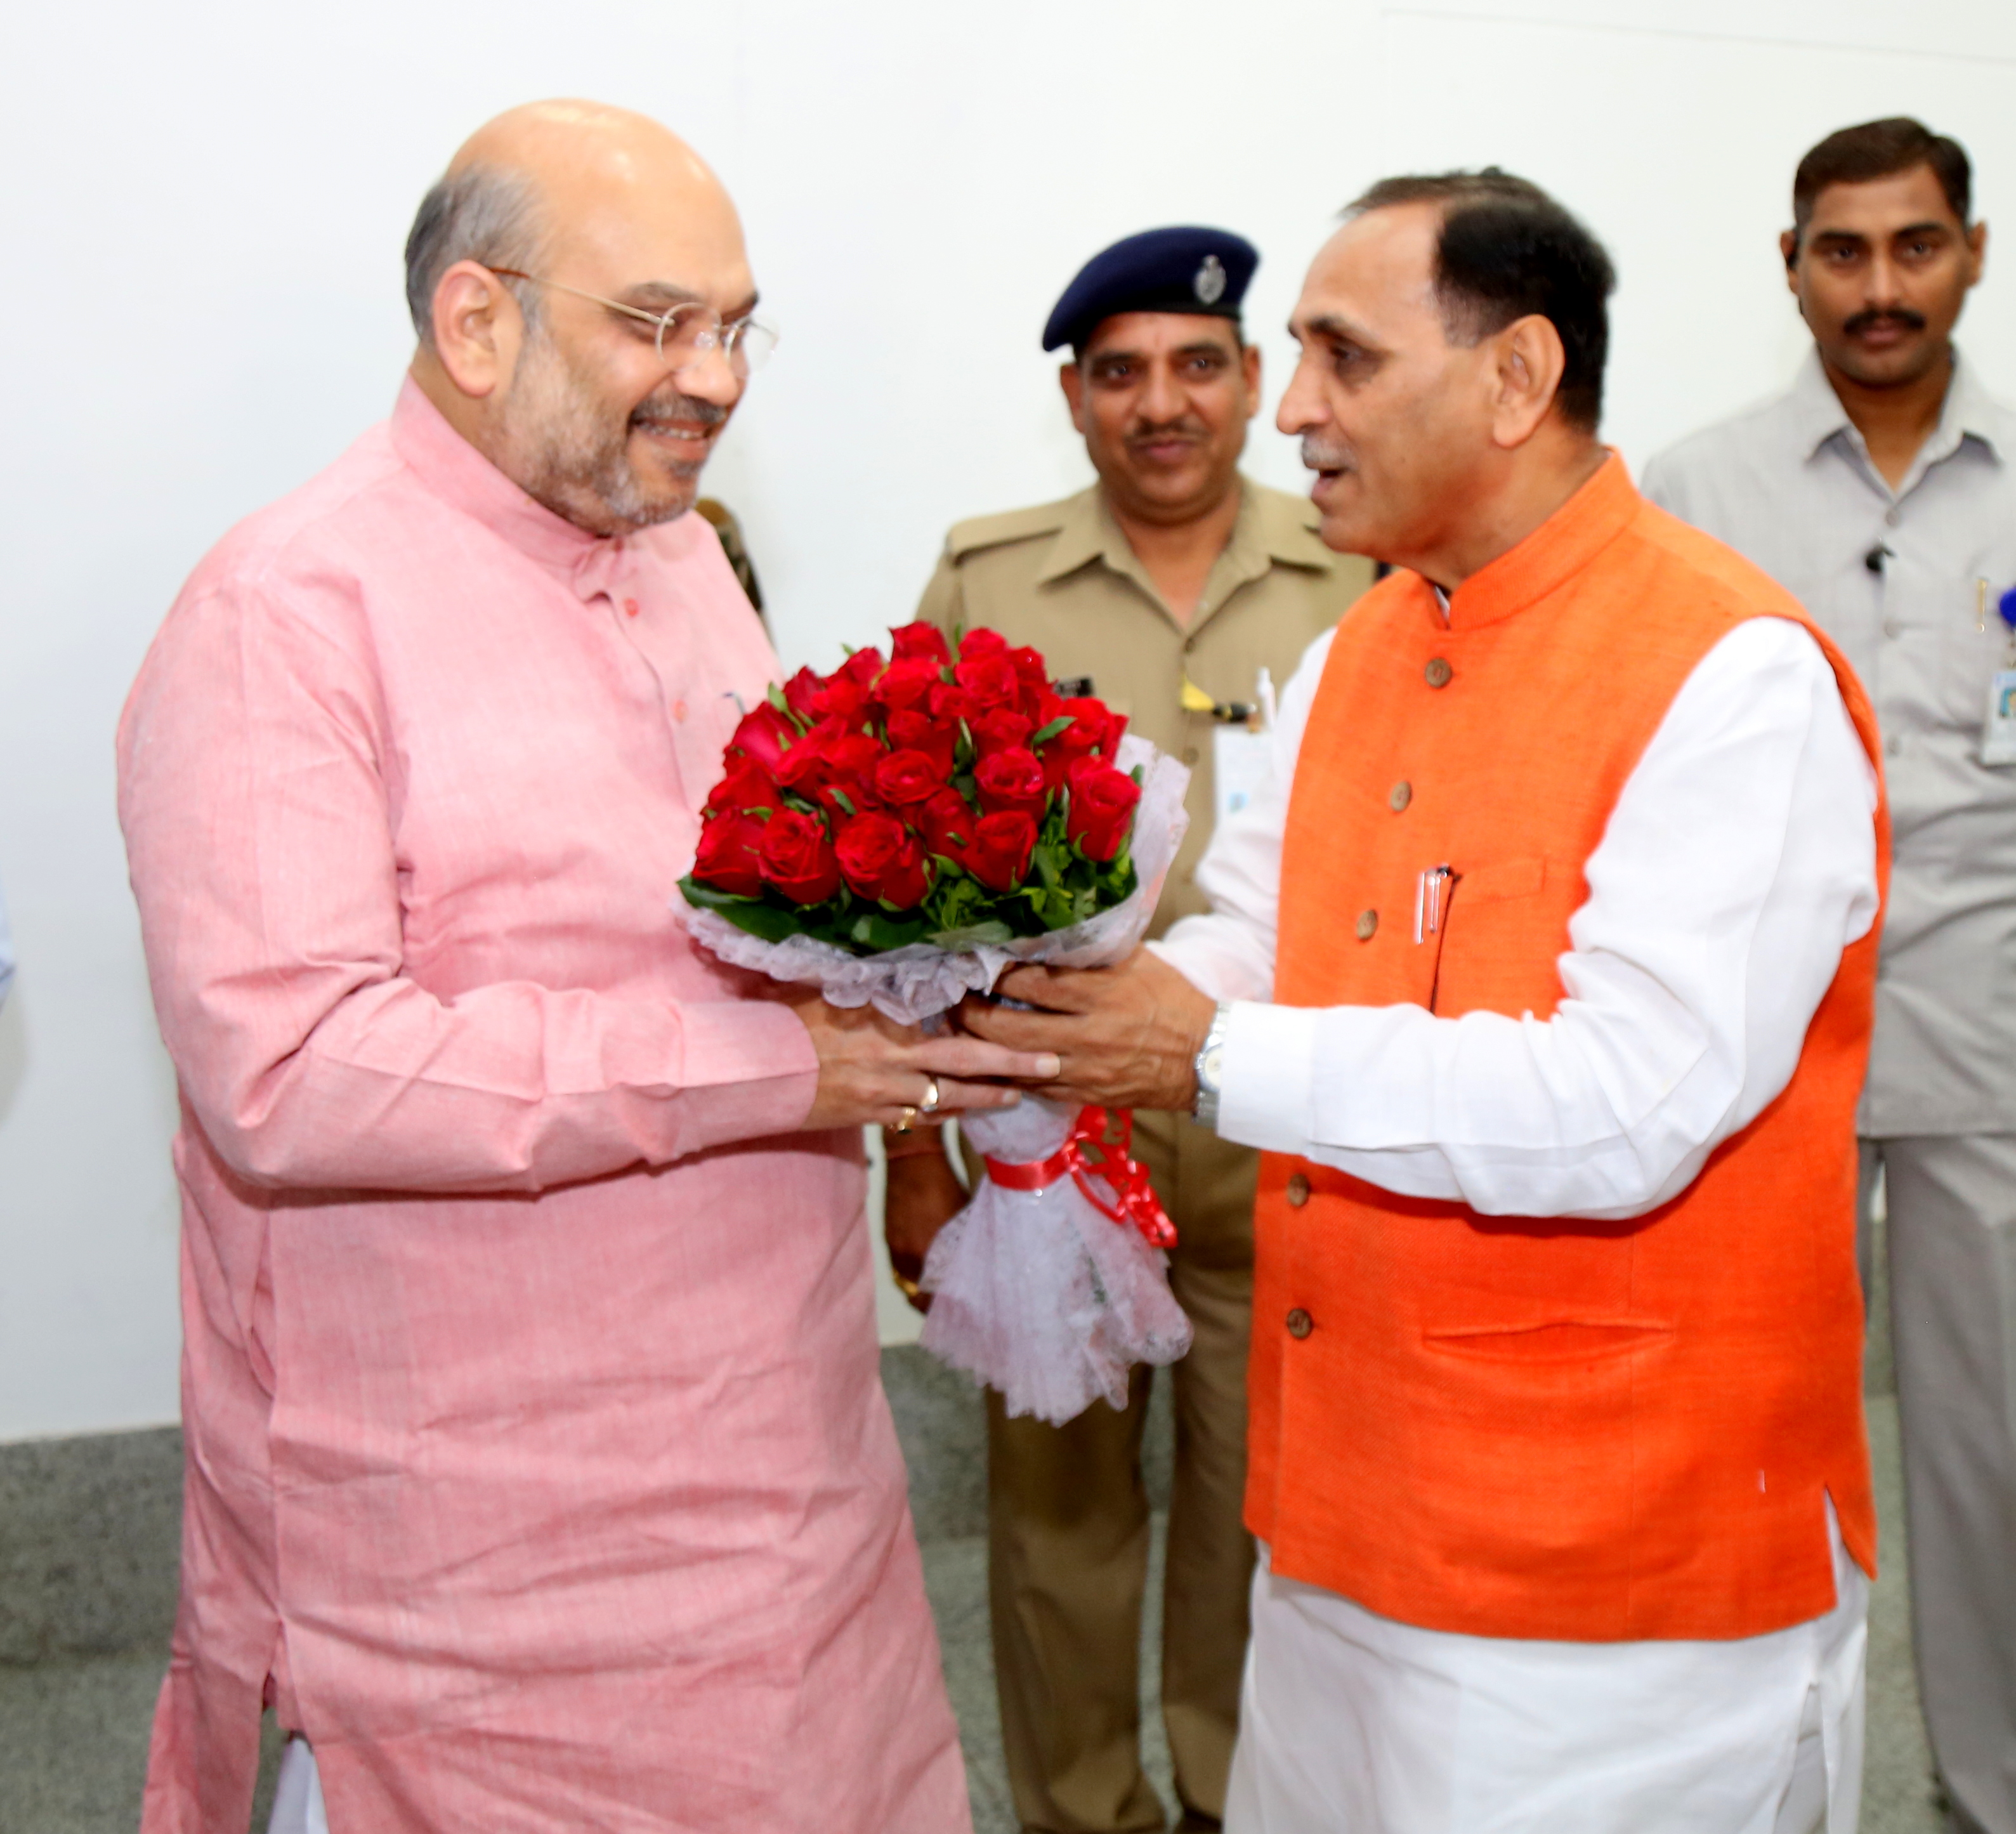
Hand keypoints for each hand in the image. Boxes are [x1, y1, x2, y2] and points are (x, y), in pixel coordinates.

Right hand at [792, 993, 1059, 1132]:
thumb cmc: (791, 1025)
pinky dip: (946, 1113)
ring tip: (1019, 1094)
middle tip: (1052, 1064)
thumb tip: (909, 973)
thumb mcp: (836, 994)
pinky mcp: (874, 1118)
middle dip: (1013, 1065)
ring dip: (987, 1097)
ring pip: (951, 1099)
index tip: (1020, 1011)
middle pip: (967, 1064)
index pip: (949, 1020)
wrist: (756, 1075)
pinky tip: (964, 1110)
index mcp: (889, 1022)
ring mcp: (887, 1094)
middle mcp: (896, 1061)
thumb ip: (877, 988)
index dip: (987, 1020)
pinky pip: (921, 1117)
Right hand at [883, 1142, 966, 1312]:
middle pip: (917, 1296)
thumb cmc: (944, 1186)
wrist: (912, 1160)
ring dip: (920, 1289)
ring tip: (937, 1292)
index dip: (943, 1308)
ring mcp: (894, 1247)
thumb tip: (971, 1270)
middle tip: (949, 1306)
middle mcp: (907, 1256)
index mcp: (927, 1253)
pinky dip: (911, 1272)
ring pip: (906, 1282)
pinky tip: (924, 1269)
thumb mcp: (960, 1218)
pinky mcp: (888, 1238)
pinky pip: (898, 1266)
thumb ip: (962, 1248)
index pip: (932, 1297)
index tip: (957, 1312)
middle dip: (931, 1304)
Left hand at [956, 948, 1216, 1111]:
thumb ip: (1093, 952)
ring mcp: (1082, 1069)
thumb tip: (1048, 933)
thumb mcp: (1139, 963)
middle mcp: (1087, 1034)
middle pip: (1010, 1025)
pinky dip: (1004, 1073)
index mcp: (1102, 993)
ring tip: (955, 1029)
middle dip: (971, 1012)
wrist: (1205, 1059)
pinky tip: (984, 1061)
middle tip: (952, 996)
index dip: (996, 970)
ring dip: (978, 1046)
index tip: (975, 958)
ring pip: (1014, 1062)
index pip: (1033, 981)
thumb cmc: (1172, 1000)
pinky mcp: (1082, 1094)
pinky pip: (1031, 1087)